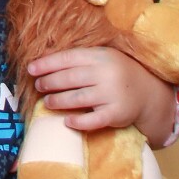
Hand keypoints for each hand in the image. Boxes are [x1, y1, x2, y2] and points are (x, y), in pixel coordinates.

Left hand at [25, 47, 168, 135]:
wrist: (148, 92)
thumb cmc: (117, 73)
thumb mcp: (103, 58)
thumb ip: (80, 59)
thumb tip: (44, 62)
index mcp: (100, 56)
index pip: (68, 58)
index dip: (47, 64)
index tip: (30, 69)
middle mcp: (106, 74)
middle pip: (70, 78)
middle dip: (50, 82)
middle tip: (38, 86)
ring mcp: (111, 95)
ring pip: (77, 99)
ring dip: (58, 101)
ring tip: (47, 102)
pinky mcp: (116, 114)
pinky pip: (93, 120)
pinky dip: (78, 122)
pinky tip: (67, 121)